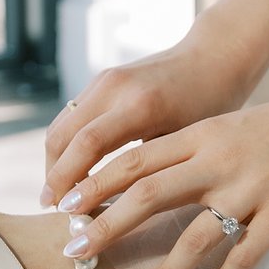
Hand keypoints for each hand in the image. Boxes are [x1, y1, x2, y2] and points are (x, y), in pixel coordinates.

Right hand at [41, 10, 261, 208]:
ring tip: (60, 195)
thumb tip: (114, 210)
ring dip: (56, 161)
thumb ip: (150, 169)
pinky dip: (67, 146)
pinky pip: (71, 116)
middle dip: (54, 175)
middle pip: (62, 136)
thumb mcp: (185, 142)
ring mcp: (104, 80)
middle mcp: (115, 87)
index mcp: (140, 105)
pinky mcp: (102, 79)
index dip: (68, 181)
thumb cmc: (211, 106)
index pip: (87, 146)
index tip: (62, 212)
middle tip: (54, 209)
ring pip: (61, 125)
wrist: (214, 57)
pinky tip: (74, 171)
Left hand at [56, 77, 268, 268]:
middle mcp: (220, 158)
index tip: (65, 207)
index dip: (96, 184)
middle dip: (106, 226)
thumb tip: (154, 180)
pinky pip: (248, 253)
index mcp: (203, 134)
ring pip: (194, 235)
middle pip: (148, 194)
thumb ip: (195, 150)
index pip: (136, 159)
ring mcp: (253, 186)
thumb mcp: (233, 127)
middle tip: (76, 252)